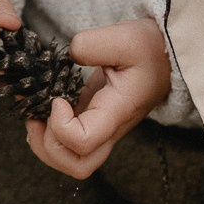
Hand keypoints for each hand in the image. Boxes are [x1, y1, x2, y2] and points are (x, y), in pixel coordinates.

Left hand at [26, 18, 170, 178]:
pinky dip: (49, 134)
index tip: (58, 99)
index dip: (61, 126)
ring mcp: (101, 129)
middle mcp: (109, 129)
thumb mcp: (126, 38)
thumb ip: (91, 44)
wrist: (166, 56)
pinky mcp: (93, 122)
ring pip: (71, 162)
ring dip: (46, 145)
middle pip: (77, 166)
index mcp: (117, 112)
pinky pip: (69, 144)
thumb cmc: (149, 50)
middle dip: (48, 147)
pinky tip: (44, 109)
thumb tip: (68, 57)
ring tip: (37, 115)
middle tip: (39, 116)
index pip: (83, 142)